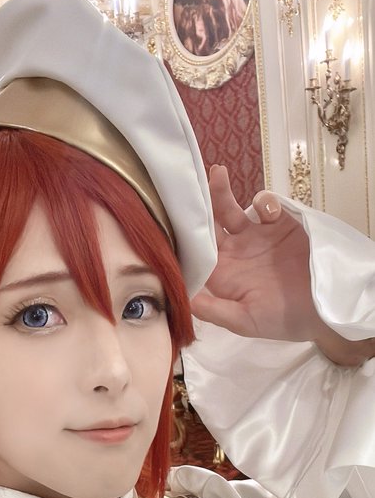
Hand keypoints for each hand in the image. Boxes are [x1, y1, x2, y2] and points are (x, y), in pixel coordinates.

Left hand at [191, 166, 372, 364]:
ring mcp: (257, 236)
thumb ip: (214, 310)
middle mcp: (236, 253)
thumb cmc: (283, 320)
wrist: (326, 308)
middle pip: (210, 224)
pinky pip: (265, 204)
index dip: (184, 236)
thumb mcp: (245, 321)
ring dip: (222, 193)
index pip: (196, 252)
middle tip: (191, 185)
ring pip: (231, 209)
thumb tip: (184, 298)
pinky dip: (263, 202)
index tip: (171, 220)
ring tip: (218, 176)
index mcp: (223, 275)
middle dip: (200, 205)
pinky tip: (269, 213)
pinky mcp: (280, 223)